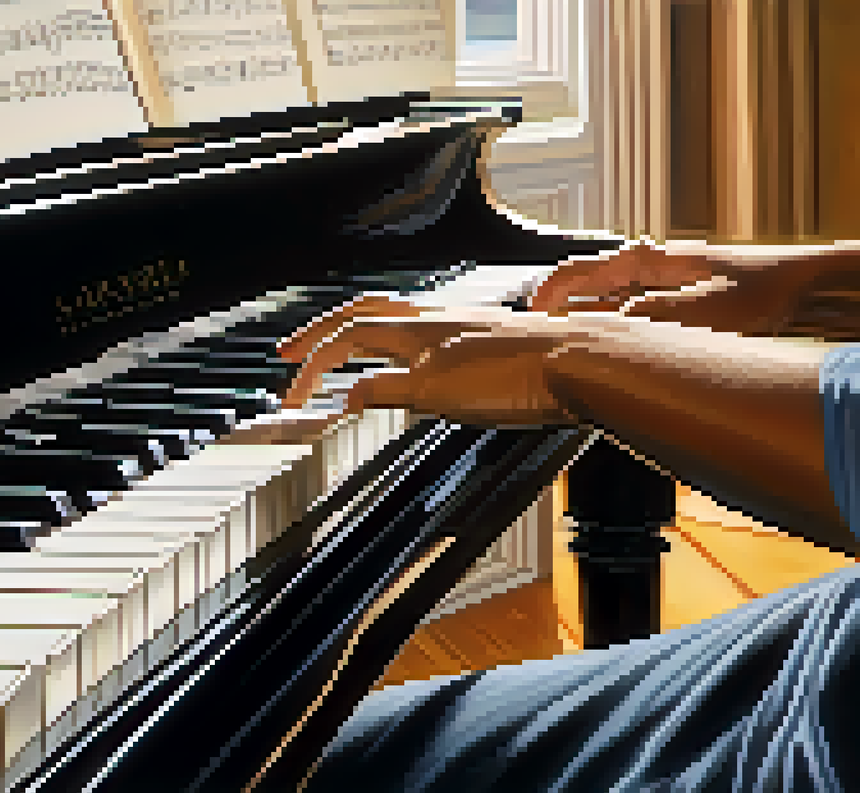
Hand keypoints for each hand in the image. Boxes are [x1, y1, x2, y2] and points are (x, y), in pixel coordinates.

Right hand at [279, 297, 581, 425]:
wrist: (582, 363)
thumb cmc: (519, 376)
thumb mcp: (437, 394)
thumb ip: (388, 390)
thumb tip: (349, 393)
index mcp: (415, 330)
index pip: (346, 339)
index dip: (313, 365)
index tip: (292, 394)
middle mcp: (435, 319)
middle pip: (362, 316)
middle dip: (321, 334)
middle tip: (290, 352)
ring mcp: (463, 325)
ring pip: (395, 320)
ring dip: (359, 333)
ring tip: (341, 350)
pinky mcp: (488, 341)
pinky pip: (426, 333)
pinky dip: (399, 346)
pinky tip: (410, 364)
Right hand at [531, 241, 859, 339]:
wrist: (800, 286)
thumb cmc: (759, 290)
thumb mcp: (696, 312)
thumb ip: (644, 319)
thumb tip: (603, 329)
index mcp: (643, 260)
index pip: (575, 272)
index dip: (545, 295)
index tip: (526, 315)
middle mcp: (646, 266)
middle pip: (584, 282)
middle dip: (556, 305)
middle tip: (534, 330)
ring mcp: (659, 280)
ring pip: (603, 296)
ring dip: (582, 316)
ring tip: (564, 338)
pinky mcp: (672, 297)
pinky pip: (625, 307)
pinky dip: (608, 322)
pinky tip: (609, 339)